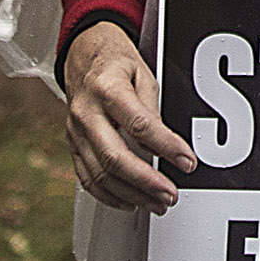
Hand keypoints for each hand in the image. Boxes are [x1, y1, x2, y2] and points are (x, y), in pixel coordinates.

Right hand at [63, 20, 194, 213]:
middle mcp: (86, 112)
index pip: (139, 124)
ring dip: (132, 194)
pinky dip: (109, 196)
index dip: (166, 146)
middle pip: (114, 157)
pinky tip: (130, 202)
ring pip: (100, 174)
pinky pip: (86, 178)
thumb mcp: (143, 74)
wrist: (83, 56)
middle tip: (170, 195)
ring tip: (157, 203)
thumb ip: (152, 111)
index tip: (187, 161)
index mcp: (107, 88)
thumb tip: (165, 147)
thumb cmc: (116, 64)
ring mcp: (75, 132)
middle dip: (146, 182)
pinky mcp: (72, 145)